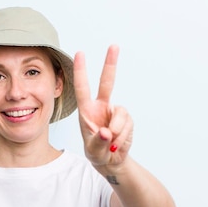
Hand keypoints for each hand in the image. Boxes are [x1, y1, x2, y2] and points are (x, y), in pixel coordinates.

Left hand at [74, 45, 132, 169]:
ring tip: (111, 144)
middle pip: (107, 82)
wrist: (110, 161)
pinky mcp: (127, 119)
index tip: (79, 53)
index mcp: (87, 111)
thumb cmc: (96, 153)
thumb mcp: (93, 151)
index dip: (81, 71)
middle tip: (114, 45)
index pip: (82, 88)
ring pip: (121, 115)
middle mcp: (101, 107)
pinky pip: (127, 125)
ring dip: (117, 132)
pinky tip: (117, 144)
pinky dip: (123, 137)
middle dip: (110, 63)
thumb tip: (106, 132)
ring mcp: (115, 112)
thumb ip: (98, 142)